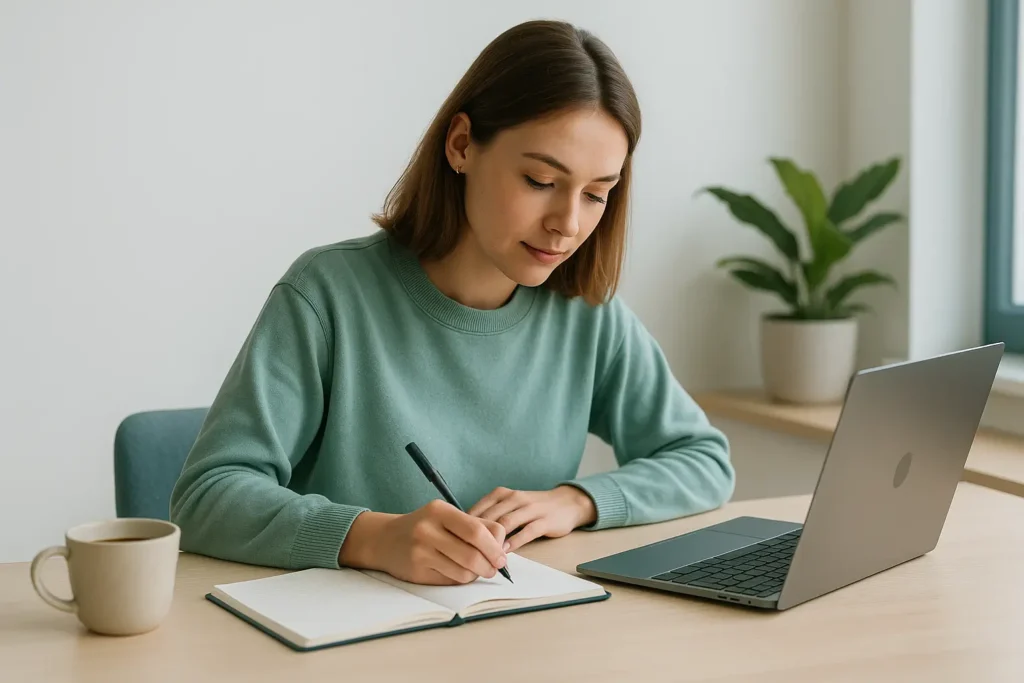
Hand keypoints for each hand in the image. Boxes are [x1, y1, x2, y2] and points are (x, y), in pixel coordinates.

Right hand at [339, 501, 507, 584]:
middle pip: (473, 554)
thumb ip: (475, 526)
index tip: (501, 555)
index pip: (478, 530)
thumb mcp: (447, 517)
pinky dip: (460, 580)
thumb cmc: (426, 527)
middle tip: (494, 568)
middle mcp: (428, 529)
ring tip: (475, 570)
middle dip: (490, 565)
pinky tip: (456, 571)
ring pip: (464, 572)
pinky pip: (451, 581)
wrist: (385, 539)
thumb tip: (503, 548)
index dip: (495, 546)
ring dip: (476, 575)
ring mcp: (420, 551)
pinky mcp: (417, 571)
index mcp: (440, 511)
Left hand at [468, 485, 596, 552]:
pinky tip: (504, 553)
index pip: (479, 508)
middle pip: (491, 516)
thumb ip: (490, 515)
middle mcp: (515, 498)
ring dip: (494, 540)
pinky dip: (514, 542)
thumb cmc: (532, 507)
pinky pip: (526, 532)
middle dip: (477, 535)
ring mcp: (530, 509)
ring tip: (482, 555)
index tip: (456, 540)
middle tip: (465, 551)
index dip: (466, 525)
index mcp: (502, 494)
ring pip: (507, 523)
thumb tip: (464, 532)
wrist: (566, 503)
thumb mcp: (509, 504)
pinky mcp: (544, 520)